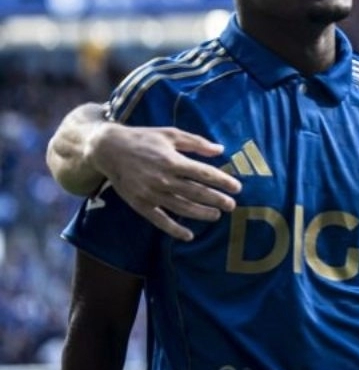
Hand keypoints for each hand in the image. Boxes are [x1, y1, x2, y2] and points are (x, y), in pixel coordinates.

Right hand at [88, 123, 239, 240]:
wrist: (109, 149)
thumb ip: (196, 143)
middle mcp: (163, 179)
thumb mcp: (171, 134)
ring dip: (201, 213)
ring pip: (181, 207)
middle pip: (196, 192)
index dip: (222, 181)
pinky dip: (174, 229)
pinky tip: (188, 235)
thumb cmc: (144, 138)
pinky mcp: (140, 204)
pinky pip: (159, 220)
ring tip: (216, 215)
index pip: (204, 174)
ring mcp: (151, 193)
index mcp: (172, 161)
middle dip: (216, 199)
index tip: (237, 187)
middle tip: (232, 205)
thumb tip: (220, 150)